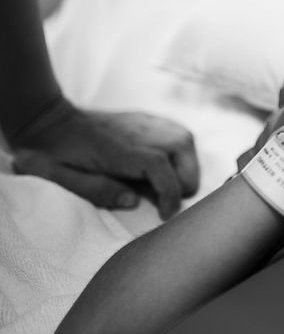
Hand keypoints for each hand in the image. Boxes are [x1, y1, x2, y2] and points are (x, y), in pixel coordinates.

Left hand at [10, 97, 197, 218]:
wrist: (47, 119)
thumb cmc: (51, 153)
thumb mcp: (61, 178)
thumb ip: (98, 191)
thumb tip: (134, 201)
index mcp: (120, 149)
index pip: (162, 168)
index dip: (171, 195)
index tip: (165, 215)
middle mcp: (140, 131)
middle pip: (184, 153)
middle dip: (182, 182)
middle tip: (164, 200)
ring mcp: (146, 121)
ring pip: (186, 142)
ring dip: (185, 166)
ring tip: (166, 183)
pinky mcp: (147, 119)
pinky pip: (178, 134)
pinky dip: (180, 153)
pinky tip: (165, 164)